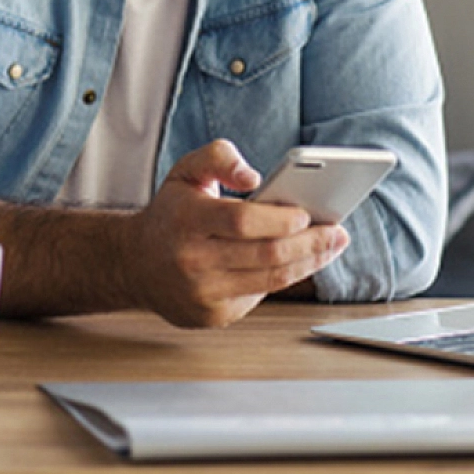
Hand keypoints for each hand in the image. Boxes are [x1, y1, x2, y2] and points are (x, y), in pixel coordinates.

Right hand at [118, 140, 349, 327]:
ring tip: (331, 246)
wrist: (135, 265)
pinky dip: (286, 278)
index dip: (280, 219)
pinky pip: (260, 296)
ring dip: (309, 263)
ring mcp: (202, 293)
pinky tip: (303, 262)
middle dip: (310, 243)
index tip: (308, 213)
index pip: (242, 221)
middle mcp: (192, 260)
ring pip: (271, 280)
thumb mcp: (185, 172)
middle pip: (266, 254)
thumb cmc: (171, 213)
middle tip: (338, 231)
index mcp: (186, 220)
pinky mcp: (212, 316)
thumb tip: (254, 176)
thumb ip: (219, 157)